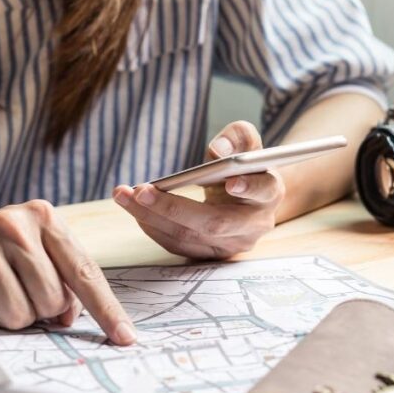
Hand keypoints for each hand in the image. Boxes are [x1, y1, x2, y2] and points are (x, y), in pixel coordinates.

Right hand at [0, 200, 135, 344]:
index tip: (125, 337)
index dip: (107, 309)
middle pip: (51, 301)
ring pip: (18, 314)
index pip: (84, 271)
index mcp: (44, 218)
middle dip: (37, 311)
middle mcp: (15, 225)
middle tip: (14, 291)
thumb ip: (60, 277)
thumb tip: (71, 317)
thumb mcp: (31, 250)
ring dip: (5, 316)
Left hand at [112, 121, 284, 258]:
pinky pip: (177, 245)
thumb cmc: (243, 165)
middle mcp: (254, 225)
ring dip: (151, 217)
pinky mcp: (210, 255)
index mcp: (269, 192)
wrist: (246, 200)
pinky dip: (152, 226)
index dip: (249, 187)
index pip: (263, 190)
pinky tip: (134, 207)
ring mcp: (232, 245)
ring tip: (124, 195)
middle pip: (214, 223)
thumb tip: (219, 149)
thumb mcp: (246, 144)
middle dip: (174, 207)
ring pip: (189, 237)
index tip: (231, 182)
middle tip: (141, 191)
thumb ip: (238, 137)